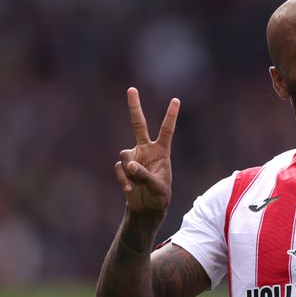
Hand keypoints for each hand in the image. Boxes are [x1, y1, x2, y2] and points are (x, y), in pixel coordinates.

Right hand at [114, 87, 179, 215]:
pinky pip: (119, 169)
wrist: (147, 207)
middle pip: (138, 125)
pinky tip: (130, 190)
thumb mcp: (157, 186)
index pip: (166, 131)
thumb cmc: (159, 195)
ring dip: (130, 171)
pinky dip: (124, 181)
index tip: (176, 100)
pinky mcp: (123, 167)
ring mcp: (133, 157)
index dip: (171, 116)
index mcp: (162, 151)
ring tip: (138, 184)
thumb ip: (144, 174)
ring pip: (124, 155)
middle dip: (134, 107)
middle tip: (132, 89)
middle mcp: (146, 149)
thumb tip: (129, 164)